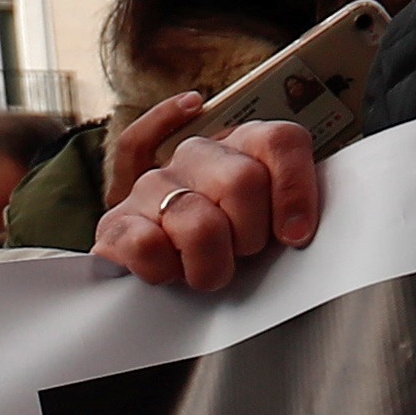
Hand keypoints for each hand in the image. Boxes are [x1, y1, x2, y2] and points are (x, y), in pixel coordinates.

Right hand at [93, 98, 321, 291]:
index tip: (295, 235)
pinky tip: (169, 268)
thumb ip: (291, 206)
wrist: (159, 273)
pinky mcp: (117, 223)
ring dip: (211, 265)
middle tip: (242, 253)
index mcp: (241, 145)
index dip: (294, 189)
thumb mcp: (271, 219)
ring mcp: (152, 185)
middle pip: (242, 180)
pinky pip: (146, 245)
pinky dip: (165, 270)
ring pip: (198, 223)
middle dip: (250, 234)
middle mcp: (195, 155)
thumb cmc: (228, 245)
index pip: (279, 141)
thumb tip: (298, 230)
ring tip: (208, 272)